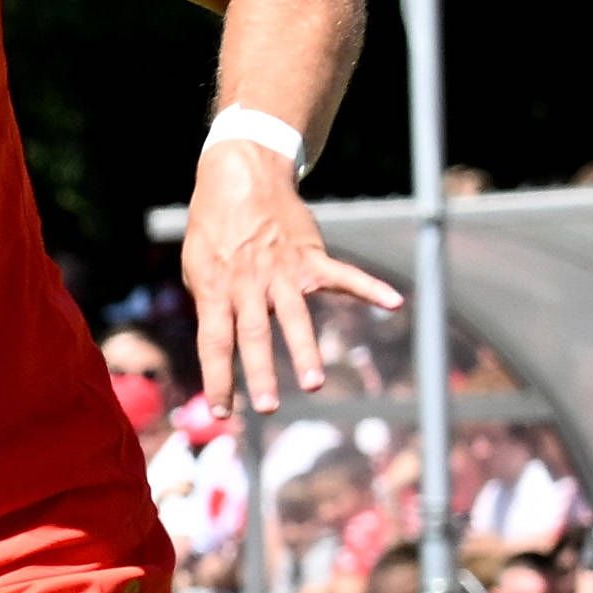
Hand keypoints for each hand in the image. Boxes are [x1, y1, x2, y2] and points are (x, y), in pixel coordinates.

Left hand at [180, 143, 401, 414]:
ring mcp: (283, 271)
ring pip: (294, 316)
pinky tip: (394, 303)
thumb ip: (212, 306)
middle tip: (267, 406)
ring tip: (313, 382)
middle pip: (255, 335)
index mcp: (217, 291)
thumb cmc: (214, 231)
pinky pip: (344, 275)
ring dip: (305, 350)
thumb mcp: (198, 269)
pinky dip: (371, 288)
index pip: (215, 344)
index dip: (219, 378)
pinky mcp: (311, 257)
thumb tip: (222, 345)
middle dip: (260, 373)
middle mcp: (250, 285)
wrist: (240, 180)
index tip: (224, 413)